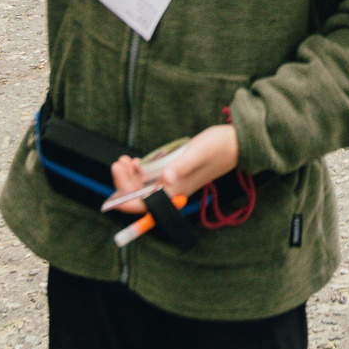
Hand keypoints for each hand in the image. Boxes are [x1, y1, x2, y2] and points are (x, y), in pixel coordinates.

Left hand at [108, 122, 240, 206]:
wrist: (235, 142)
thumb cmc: (218, 147)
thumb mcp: (197, 154)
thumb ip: (181, 167)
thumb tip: (165, 180)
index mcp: (178, 191)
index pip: (146, 206)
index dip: (127, 202)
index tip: (113, 192)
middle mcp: (174, 191)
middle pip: (141, 198)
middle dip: (125, 184)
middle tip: (118, 163)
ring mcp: (174, 183)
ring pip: (144, 189)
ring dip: (130, 178)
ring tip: (124, 161)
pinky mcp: (175, 173)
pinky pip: (152, 180)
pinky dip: (140, 173)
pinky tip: (136, 162)